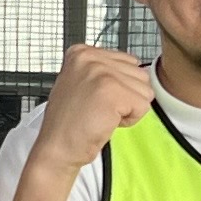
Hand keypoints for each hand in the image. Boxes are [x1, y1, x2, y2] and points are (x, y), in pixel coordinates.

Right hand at [25, 46, 155, 180]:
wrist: (56, 148)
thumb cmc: (69, 123)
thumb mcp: (80, 82)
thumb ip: (104, 70)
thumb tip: (136, 68)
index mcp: (81, 53)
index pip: (129, 62)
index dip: (118, 86)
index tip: (94, 98)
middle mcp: (90, 57)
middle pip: (139, 74)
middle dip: (126, 97)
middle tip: (98, 109)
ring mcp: (100, 73)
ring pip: (144, 90)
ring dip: (128, 108)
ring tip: (102, 114)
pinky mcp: (112, 91)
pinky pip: (143, 105)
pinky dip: (129, 119)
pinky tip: (106, 121)